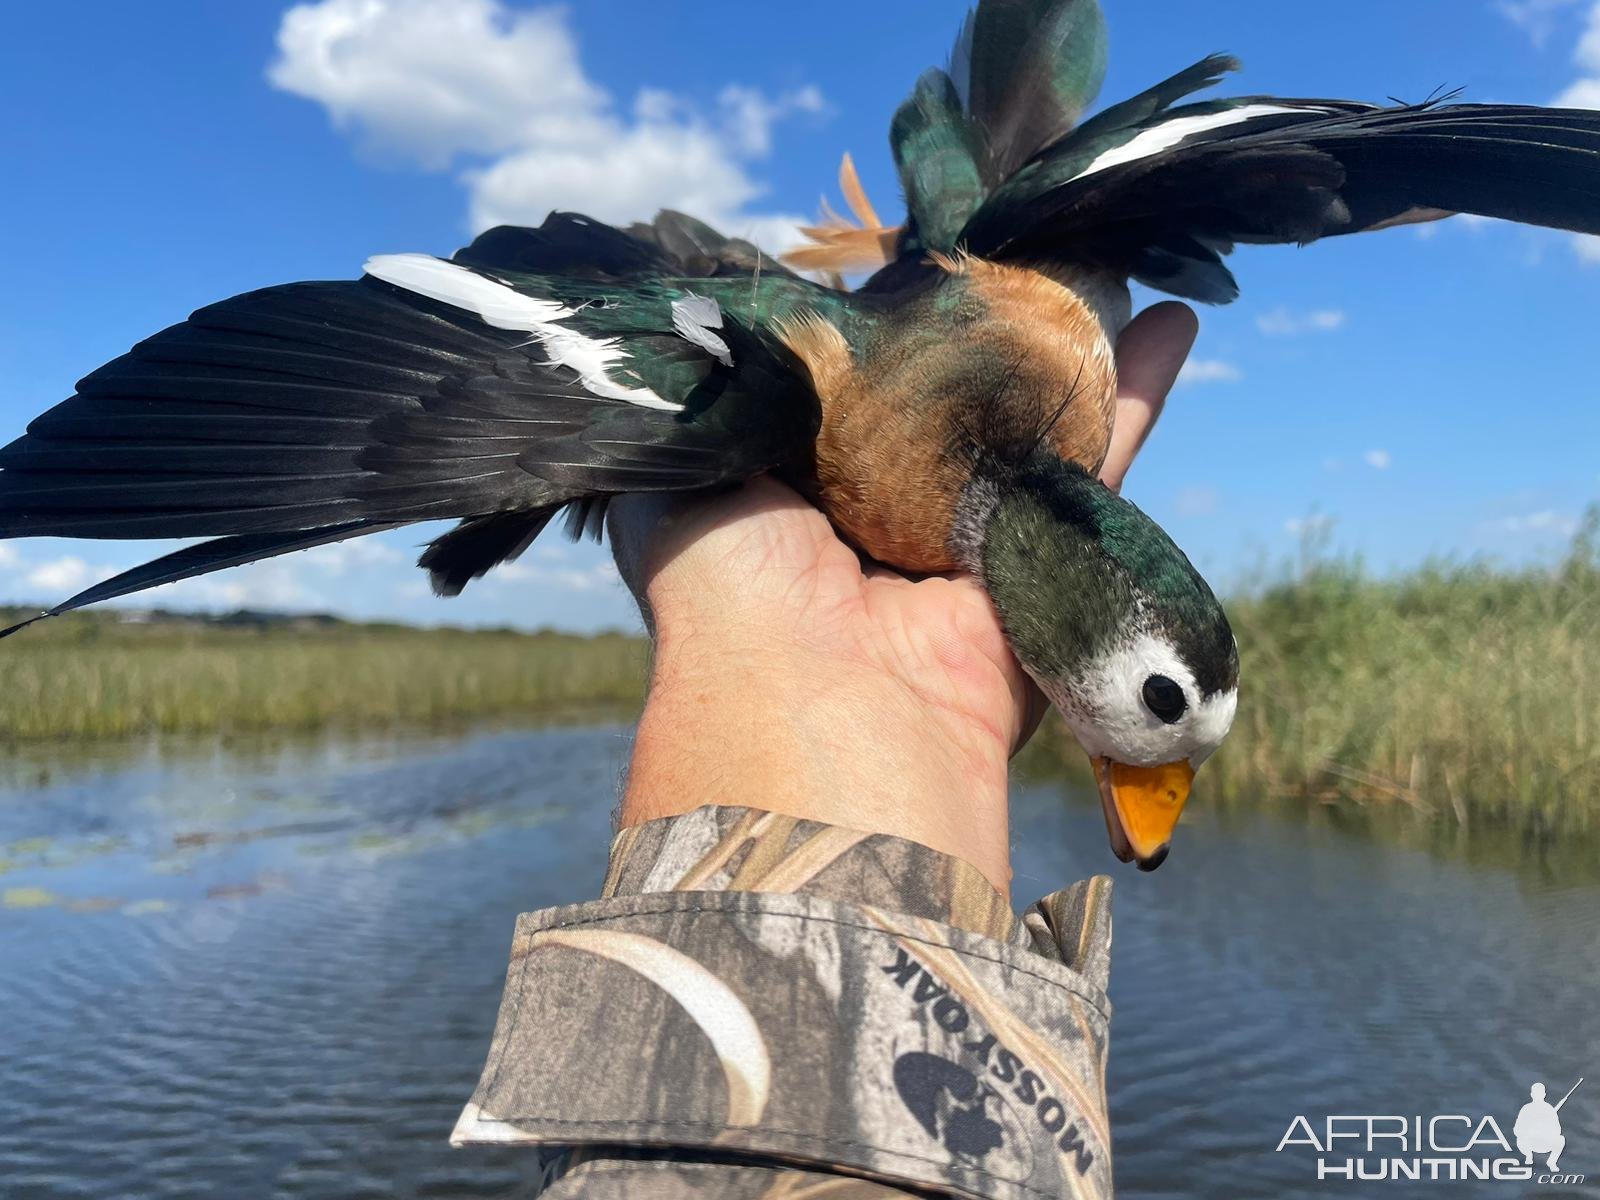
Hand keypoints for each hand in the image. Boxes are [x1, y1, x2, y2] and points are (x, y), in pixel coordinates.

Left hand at [608, 302, 1196, 893]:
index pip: (847, 389)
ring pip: (1031, 416)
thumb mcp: (684, 479)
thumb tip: (729, 336)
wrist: (820, 706)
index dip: (875, 324)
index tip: (901, 253)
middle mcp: (886, 517)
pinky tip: (1168, 318)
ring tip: (1098, 255)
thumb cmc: (729, 588)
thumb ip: (716, 407)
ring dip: (1067, 340)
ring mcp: (972, 535)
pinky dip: (1133, 387)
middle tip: (1012, 242)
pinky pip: (1099, 454)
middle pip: (949, 398)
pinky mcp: (1049, 553)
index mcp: (796, 498)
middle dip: (979, 326)